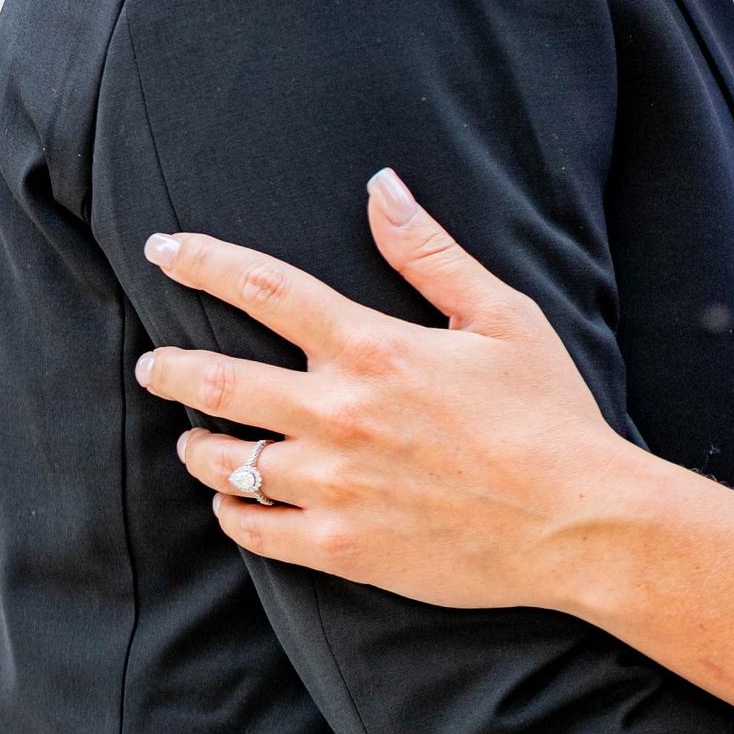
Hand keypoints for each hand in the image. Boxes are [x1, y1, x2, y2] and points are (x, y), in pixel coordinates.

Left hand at [133, 169, 655, 610]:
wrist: (580, 524)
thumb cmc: (549, 415)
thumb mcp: (504, 316)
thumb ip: (430, 253)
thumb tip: (381, 186)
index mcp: (373, 348)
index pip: (262, 287)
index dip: (202, 261)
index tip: (163, 249)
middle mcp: (340, 413)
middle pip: (219, 380)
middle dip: (171, 370)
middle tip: (153, 366)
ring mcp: (335, 484)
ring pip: (227, 461)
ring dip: (198, 447)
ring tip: (192, 441)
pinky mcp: (341, 546)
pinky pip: (256, 531)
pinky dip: (234, 513)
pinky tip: (235, 504)